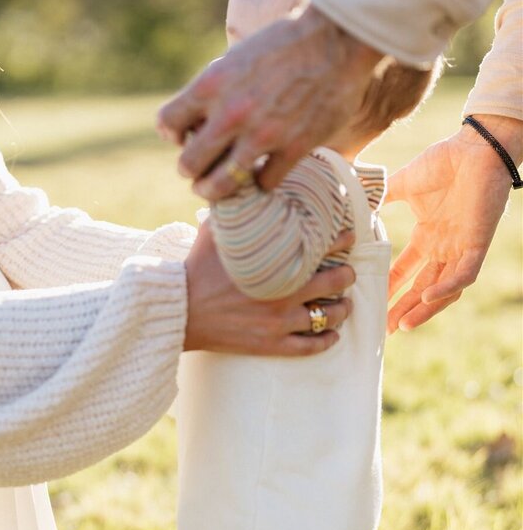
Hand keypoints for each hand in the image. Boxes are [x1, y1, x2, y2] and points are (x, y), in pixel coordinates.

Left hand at [157, 6, 381, 197]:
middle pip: (188, 164)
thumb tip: (197, 117)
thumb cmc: (284, 42)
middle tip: (199, 170)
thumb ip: (215, 88)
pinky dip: (261, 182)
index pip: (167, 123)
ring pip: (220, 186)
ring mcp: (262, 135)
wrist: (335, 39)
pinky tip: (263, 173)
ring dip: (215, 190)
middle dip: (191, 170)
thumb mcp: (236, 57)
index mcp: (211, 85)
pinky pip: (264, 183)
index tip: (183, 136)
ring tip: (217, 189)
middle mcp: (231, 113)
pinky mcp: (294, 148)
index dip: (173, 134)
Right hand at [184, 223, 354, 356]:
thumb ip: (237, 211)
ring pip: (328, 317)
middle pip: (335, 282)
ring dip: (341, 309)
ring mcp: (280, 322)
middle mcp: (284, 293)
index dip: (341, 240)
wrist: (178, 310)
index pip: (322, 247)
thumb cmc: (195, 268)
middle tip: (347, 272)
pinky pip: (310, 347)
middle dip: (346, 275)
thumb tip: (243, 182)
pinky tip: (331, 335)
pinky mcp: (271, 344)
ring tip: (344, 305)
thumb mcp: (216, 231)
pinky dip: (326, 341)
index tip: (349, 236)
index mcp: (276, 263)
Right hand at [385, 116, 520, 331]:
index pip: (405, 270)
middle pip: (422, 288)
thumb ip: (380, 197)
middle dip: (403, 309)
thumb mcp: (403, 184)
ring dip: (424, 309)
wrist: (474, 147)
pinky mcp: (476, 243)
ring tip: (403, 324)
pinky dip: (447, 288)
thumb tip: (350, 202)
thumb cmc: (443, 161)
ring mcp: (461, 247)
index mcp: (428, 236)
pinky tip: (427, 297)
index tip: (371, 305)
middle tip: (384, 330)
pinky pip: (464, 275)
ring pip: (443, 290)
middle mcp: (444, 247)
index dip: (390, 289)